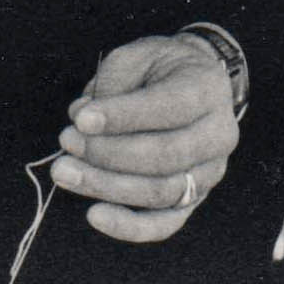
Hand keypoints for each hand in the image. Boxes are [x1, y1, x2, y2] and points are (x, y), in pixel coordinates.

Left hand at [50, 34, 237, 242]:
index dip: (123, 116)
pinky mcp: (193, 199)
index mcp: (207, 89)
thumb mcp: (136, 57)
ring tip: (65, 172)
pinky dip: (129, 226)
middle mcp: (219, 134)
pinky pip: (164, 224)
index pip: (169, 108)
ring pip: (161, 192)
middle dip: (108, 153)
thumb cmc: (157, 70)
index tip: (81, 119)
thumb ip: (111, 86)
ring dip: (107, 186)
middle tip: (67, 141)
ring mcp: (210, 172)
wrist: (190, 86)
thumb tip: (81, 120)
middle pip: (165, 155)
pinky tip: (94, 215)